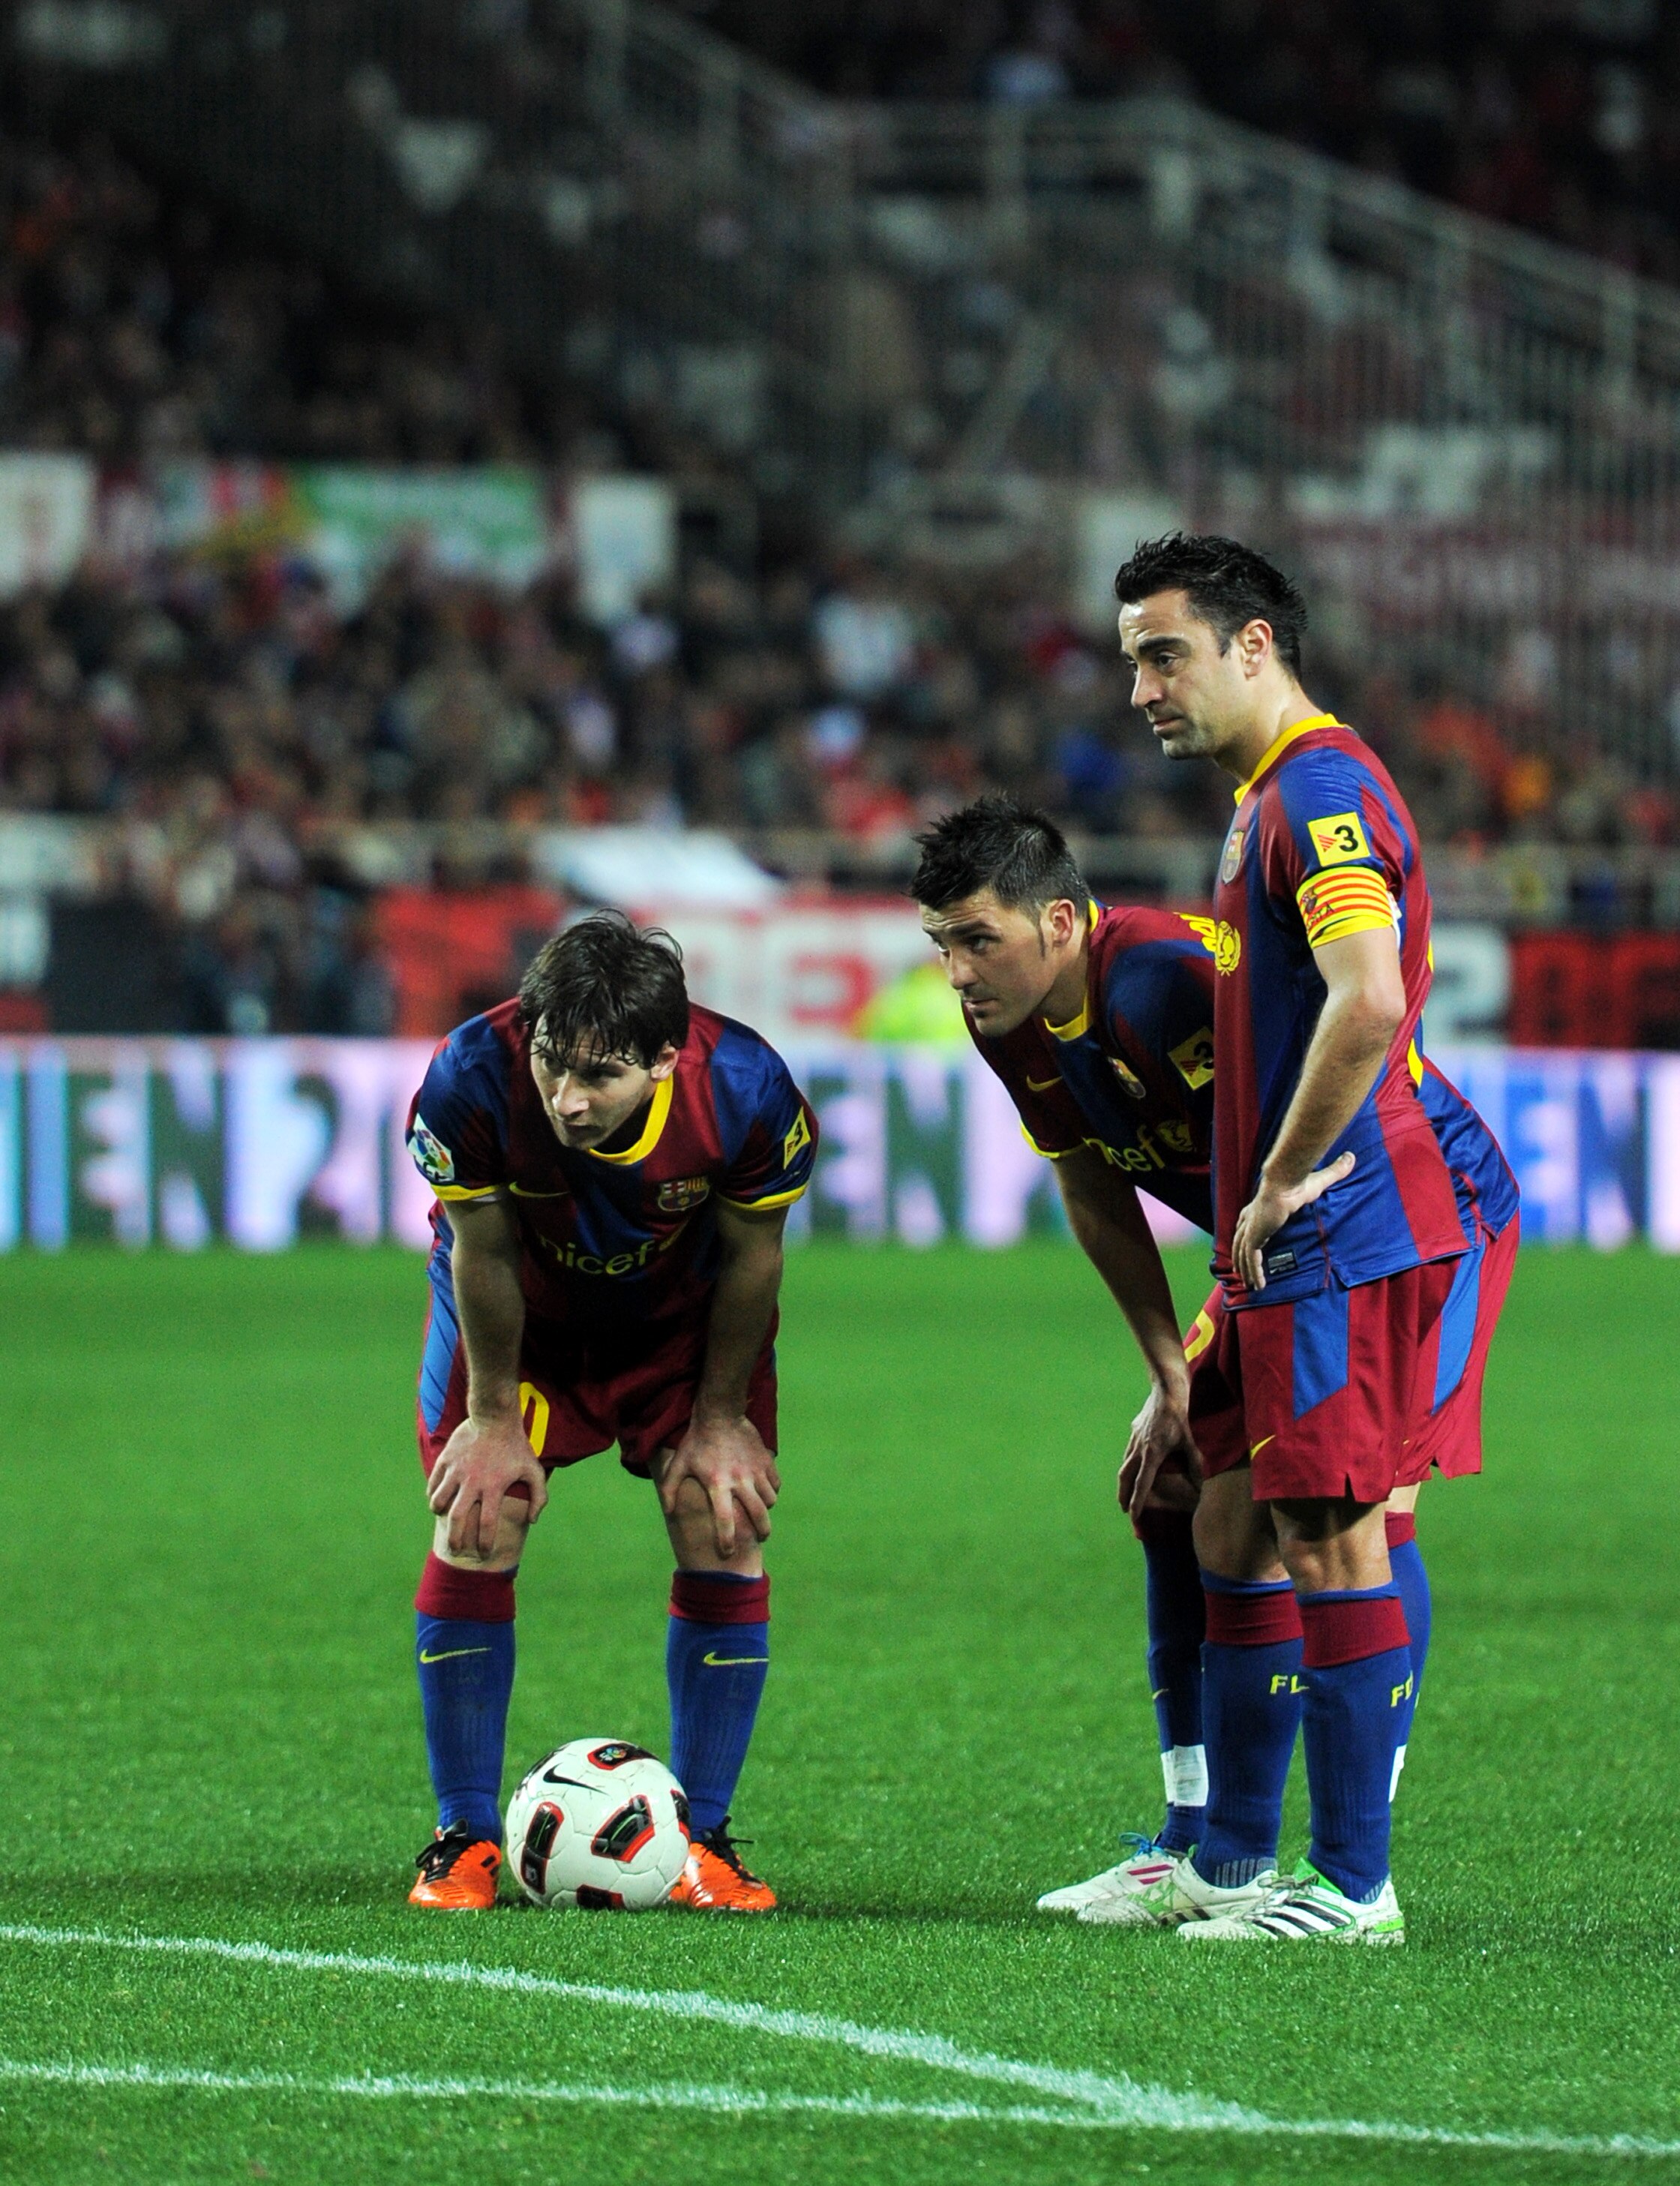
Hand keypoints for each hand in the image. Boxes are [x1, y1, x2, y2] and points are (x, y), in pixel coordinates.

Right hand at [427, 1411, 548, 1556]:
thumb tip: (533, 1521)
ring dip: (440, 1514)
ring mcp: (456, 1470)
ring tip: (444, 1519)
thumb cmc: (516, 1446)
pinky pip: (433, 1483)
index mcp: (494, 1487)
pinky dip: (433, 1495)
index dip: (485, 1542)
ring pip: (439, 1501)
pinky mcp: (446, 1460)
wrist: (495, 1416)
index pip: (487, 1523)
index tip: (484, 1552)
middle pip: (457, 1518)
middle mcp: (472, 1482)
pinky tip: (438, 1499)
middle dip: (455, 1538)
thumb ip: (539, 1497)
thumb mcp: (534, 1470)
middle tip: (456, 1549)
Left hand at [659, 1413, 779, 1559]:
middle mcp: (740, 1480)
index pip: (725, 1519)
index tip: (728, 1553)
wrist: (720, 1414)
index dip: (727, 1540)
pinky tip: (764, 1491)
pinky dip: (772, 1491)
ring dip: (766, 1510)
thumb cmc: (696, 1442)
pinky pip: (775, 1484)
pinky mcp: (766, 1461)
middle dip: (761, 1531)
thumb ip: (669, 1489)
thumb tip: (668, 1512)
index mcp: (717, 1484)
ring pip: (770, 1500)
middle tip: (759, 1537)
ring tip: (760, 1513)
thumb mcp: (678, 1464)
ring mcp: (756, 1470)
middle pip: (758, 1515)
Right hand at [1118, 1383, 1203, 1517]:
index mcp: (1152, 1453)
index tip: (1132, 1517)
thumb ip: (1196, 1463)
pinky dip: (1129, 1461)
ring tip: (1126, 1489)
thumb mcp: (1193, 1439)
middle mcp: (1140, 1447)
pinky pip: (1130, 1449)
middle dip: (1123, 1494)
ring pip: (1125, 1462)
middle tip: (1123, 1508)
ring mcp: (1136, 1435)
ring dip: (1125, 1478)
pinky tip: (1135, 1460)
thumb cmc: (1183, 1411)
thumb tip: (1202, 1485)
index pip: (1142, 1484)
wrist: (1168, 1385)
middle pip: (1125, 1476)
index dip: (1137, 1502)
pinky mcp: (1136, 1427)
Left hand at [1232, 1151, 1355, 1290]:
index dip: (1245, 1233)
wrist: (1286, 1182)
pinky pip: (1252, 1259)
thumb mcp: (1319, 1180)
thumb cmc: (1298, 1181)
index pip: (1246, 1221)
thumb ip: (1334, 1171)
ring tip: (1253, 1285)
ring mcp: (1251, 1228)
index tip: (1247, 1244)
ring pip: (1243, 1254)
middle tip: (1243, 1271)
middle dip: (1240, 1256)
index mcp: (1260, 1206)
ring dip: (1247, 1269)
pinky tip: (1259, 1285)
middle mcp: (1252, 1218)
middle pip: (1239, 1240)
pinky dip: (1255, 1272)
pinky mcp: (1254, 1236)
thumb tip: (1351, 1157)